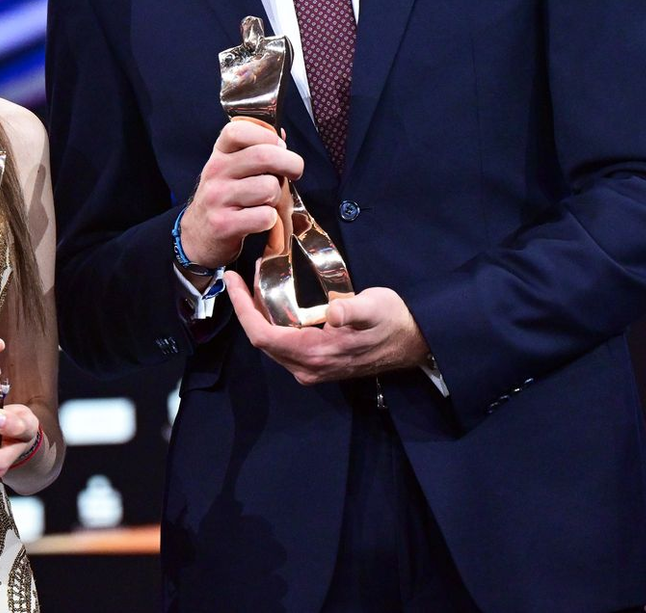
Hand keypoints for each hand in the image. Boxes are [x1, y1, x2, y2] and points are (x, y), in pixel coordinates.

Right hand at [179, 121, 303, 269]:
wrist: (197, 235)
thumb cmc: (224, 197)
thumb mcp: (232, 168)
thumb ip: (255, 151)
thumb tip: (283, 135)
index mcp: (220, 153)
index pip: (240, 130)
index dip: (268, 136)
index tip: (280, 147)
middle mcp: (216, 171)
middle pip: (264, 155)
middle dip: (291, 163)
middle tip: (294, 172)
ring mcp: (217, 198)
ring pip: (269, 187)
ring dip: (278, 197)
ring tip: (267, 202)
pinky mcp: (223, 224)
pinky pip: (265, 216)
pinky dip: (271, 220)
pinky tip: (260, 220)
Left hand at [224, 272, 429, 384]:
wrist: (414, 343)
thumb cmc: (393, 321)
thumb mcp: (375, 308)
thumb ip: (353, 311)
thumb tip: (334, 312)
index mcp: (316, 353)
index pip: (263, 335)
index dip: (242, 308)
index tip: (231, 281)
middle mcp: (308, 367)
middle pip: (261, 340)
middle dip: (246, 308)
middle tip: (240, 277)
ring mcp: (312, 368)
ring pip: (271, 343)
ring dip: (258, 315)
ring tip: (253, 284)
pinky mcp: (317, 363)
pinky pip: (283, 344)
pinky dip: (272, 322)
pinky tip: (274, 302)